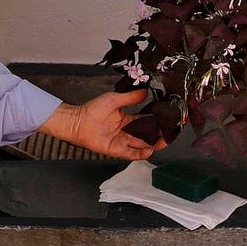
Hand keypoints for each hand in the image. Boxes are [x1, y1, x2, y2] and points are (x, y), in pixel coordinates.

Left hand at [40, 89, 165, 159]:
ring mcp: (122, 142)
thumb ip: (130, 97)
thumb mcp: (114, 99)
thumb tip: (146, 91)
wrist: (76, 121)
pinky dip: (140, 154)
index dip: (157, 122)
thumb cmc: (92, 109)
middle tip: (170, 132)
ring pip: (141, 145)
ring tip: (164, 141)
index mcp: (127, 119)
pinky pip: (130, 154)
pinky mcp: (115, 150)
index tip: (167, 119)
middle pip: (146, 135)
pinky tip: (149, 150)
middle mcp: (126, 132)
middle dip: (159, 135)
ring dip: (153, 144)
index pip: (146, 122)